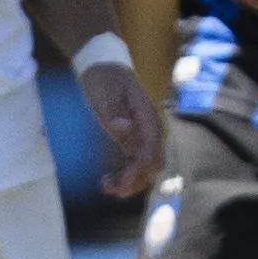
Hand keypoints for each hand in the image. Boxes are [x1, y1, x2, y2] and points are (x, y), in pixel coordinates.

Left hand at [80, 60, 165, 196]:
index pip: (150, 150)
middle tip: (113, 189)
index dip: (138, 170)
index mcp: (148, 117)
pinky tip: (108, 180)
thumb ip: (115, 111)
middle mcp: (151, 130)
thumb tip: (123, 128)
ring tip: (106, 186)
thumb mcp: (107, 93)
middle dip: (136, 180)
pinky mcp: (133, 141)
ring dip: (130, 181)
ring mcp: (143, 136)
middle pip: (153, 163)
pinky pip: (135, 163)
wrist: (104, 69)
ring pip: (146, 167)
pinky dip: (125, 175)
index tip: (122, 184)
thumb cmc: (106, 79)